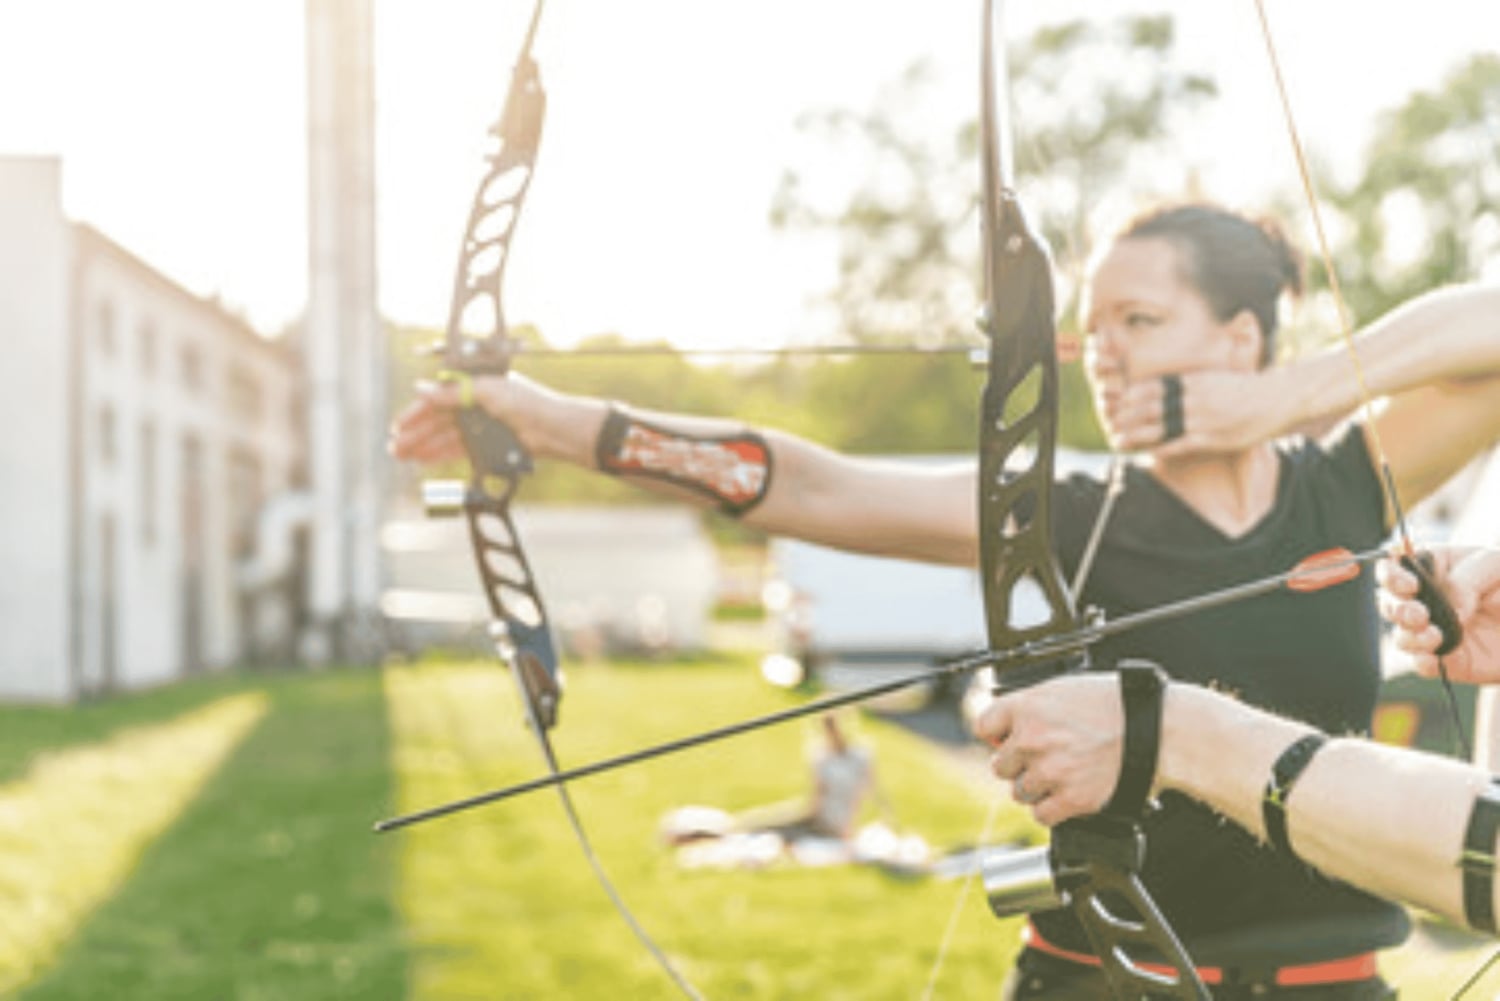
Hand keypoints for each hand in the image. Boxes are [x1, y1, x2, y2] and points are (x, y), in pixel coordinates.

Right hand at [388, 373, 583, 463]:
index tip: (397, 426)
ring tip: (402, 457)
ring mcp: (480, 425)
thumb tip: (420, 388)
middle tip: (393, 449)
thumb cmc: (526, 403)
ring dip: (423, 446)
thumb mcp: (487, 392)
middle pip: (438, 420)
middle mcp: (475, 404)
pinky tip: (424, 460)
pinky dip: (440, 454)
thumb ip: (453, 393)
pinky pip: (458, 449)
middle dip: (415, 434)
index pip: (438, 398)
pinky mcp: (486, 445)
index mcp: (475, 385)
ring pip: (444, 437)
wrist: (555, 429)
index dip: (416, 412)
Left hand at [971, 674, 1125, 825]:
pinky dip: (1052, 810)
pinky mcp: (1070, 799)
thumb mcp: (1063, 688)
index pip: (983, 726)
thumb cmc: (1116, 705)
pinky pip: (1041, 815)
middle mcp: (1032, 739)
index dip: (997, 735)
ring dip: (1037, 788)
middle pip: (999, 766)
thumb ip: (1029, 707)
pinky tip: (1067, 794)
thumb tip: (1006, 726)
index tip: (1006, 740)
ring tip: (1063, 774)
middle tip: (1045, 758)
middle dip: (1019, 764)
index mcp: (1027, 706)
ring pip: (1019, 792)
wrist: (1154, 729)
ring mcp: (1050, 771)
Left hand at [1088, 359, 1283, 456]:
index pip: (1154, 386)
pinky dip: (1162, 448)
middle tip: (1110, 421)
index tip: (1118, 400)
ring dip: (1136, 434)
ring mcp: (1202, 419)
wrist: (1278, 399)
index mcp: (1194, 380)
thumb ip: (1193, 382)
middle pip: (1151, 407)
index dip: (1133, 395)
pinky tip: (1147, 452)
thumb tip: (1172, 384)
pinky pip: (1180, 444)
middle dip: (1127, 416)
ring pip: (1161, 427)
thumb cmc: (1247, 388)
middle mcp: (1194, 398)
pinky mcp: (1212, 439)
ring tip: (1118, 440)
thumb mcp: (1217, 377)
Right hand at [1377, 546, 1499, 682]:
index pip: (1394, 567)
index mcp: (1432, 569)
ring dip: (1410, 637)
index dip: (1391, 575)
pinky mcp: (1447, 659)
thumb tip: (1450, 608)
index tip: (1409, 586)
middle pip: (1389, 603)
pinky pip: (1423, 664)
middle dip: (1397, 609)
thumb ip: (1467, 579)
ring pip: (1401, 636)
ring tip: (1434, 636)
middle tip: (1419, 615)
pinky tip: (1432, 658)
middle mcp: (1426, 600)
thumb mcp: (1496, 566)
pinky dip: (1423, 662)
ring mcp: (1433, 631)